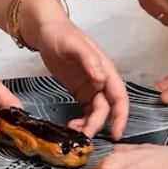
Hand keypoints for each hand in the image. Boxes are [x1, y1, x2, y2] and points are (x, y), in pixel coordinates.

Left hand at [23, 6, 128, 137]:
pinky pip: (86, 111)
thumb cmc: (61, 33)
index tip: (116, 133)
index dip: (121, 115)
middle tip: (85, 137)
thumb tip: (101, 78)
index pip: (119, 95)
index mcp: (106, 68)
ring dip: (89, 124)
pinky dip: (82, 121)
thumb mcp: (73, 43)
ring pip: (97, 112)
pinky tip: (73, 126)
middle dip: (100, 124)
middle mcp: (102, 79)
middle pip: (108, 107)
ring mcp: (91, 87)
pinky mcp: (80, 92)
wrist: (45, 32)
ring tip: (75, 132)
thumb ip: (88, 58)